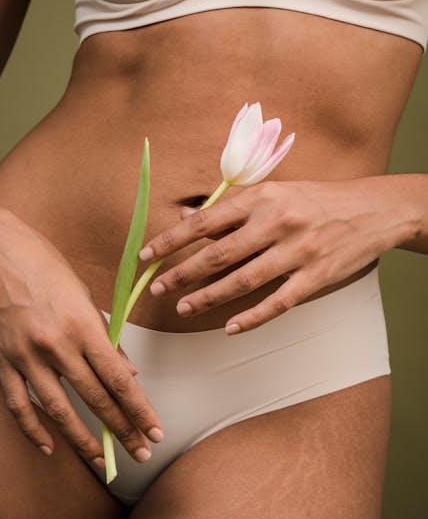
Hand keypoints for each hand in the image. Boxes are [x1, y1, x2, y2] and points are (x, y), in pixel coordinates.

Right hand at [0, 199, 163, 465]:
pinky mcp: (2, 360)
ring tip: (105, 463)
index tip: (155, 431)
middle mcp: (55, 345)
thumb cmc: (43, 263)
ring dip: (85, 441)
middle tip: (142, 453)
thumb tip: (128, 371)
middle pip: (96, 399)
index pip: (119, 379)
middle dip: (123, 430)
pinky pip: (19, 405)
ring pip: (59, 411)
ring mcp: (25, 355)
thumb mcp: (84, 293)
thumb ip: (106, 335)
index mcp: (82, 324)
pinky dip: (34, 430)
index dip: (140, 410)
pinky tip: (50, 447)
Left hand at [139, 176, 409, 332]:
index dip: (171, 240)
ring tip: (183, 308)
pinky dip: (252, 317)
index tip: (147, 256)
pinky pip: (278, 302)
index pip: (205, 221)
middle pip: (218, 254)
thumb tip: (188, 216)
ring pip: (242, 281)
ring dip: (208, 297)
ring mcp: (297, 251)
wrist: (371, 210)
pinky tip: (230, 327)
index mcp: (262, 197)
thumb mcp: (274, 191)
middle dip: (182, 273)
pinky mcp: (316, 276)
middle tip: (157, 289)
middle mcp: (276, 222)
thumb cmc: (315, 199)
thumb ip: (233, 207)